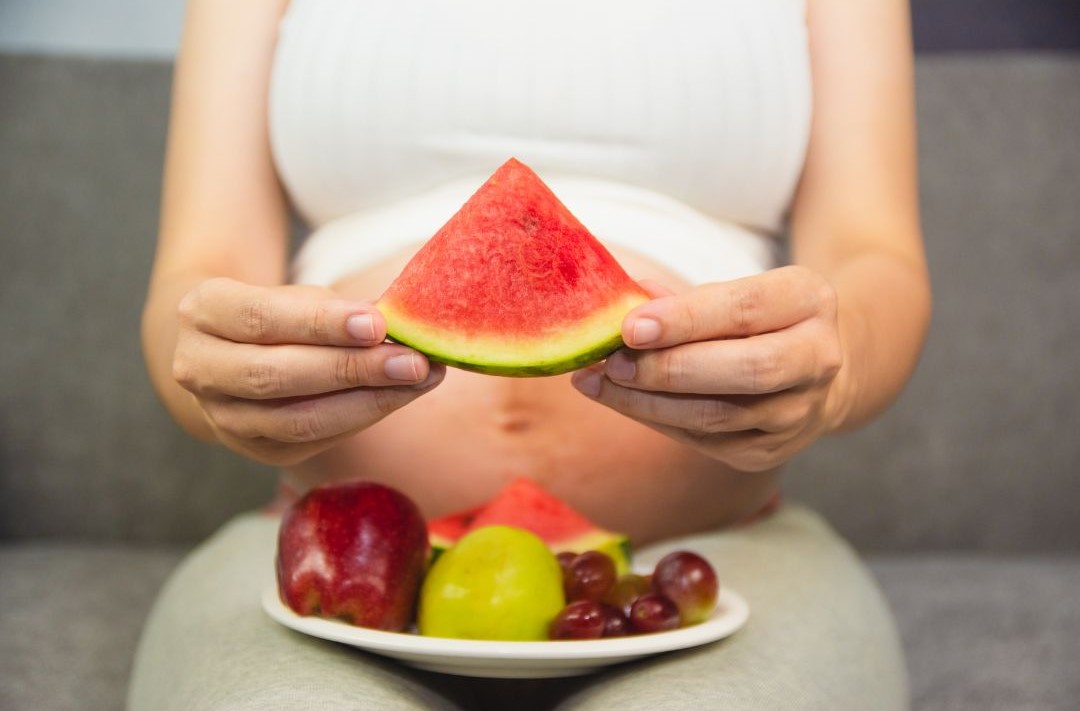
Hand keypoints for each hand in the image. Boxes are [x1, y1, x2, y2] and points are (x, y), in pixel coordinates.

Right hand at [172, 277, 443, 464]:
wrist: (234, 354)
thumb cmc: (276, 315)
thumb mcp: (293, 295)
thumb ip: (334, 309)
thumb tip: (395, 323)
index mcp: (203, 313)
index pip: (261, 318)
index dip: (320, 323)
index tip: (377, 323)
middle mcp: (199, 369)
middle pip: (277, 376)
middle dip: (352, 369)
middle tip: (413, 361)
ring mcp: (223, 417)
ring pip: (297, 419)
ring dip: (368, 401)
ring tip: (420, 380)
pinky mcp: (257, 449)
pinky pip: (314, 439)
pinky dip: (363, 417)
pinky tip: (400, 396)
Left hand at [571, 266, 847, 471]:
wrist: (808, 372)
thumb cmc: (756, 321)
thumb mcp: (735, 291)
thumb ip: (685, 298)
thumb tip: (628, 299)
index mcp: (809, 301)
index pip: (746, 309)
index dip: (686, 319)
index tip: (631, 326)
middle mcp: (817, 359)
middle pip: (745, 370)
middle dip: (669, 368)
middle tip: (611, 362)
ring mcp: (797, 413)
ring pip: (716, 415)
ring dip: (648, 401)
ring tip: (597, 382)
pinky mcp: (766, 451)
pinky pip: (701, 439)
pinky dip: (653, 418)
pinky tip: (618, 399)